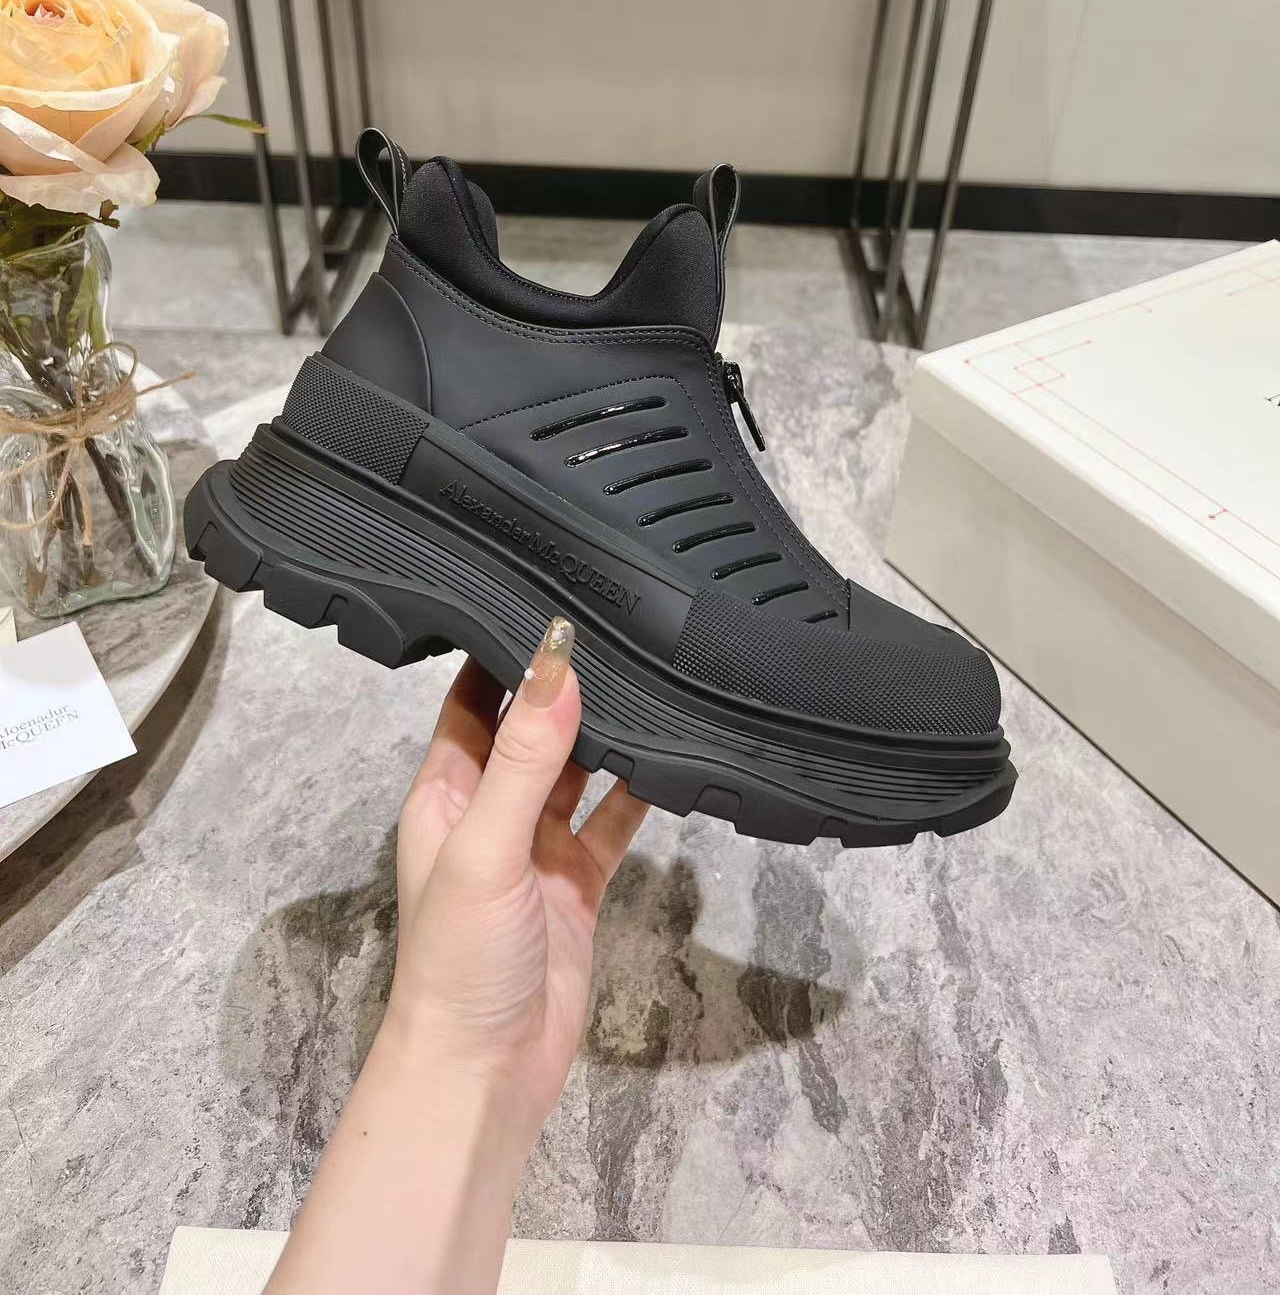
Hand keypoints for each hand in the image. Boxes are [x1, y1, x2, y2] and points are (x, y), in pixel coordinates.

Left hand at [382, 618, 649, 1142]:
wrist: (486, 1070)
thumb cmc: (461, 956)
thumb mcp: (487, 845)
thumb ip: (527, 757)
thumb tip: (558, 663)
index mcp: (446, 791)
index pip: (474, 699)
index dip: (506, 650)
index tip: (552, 593)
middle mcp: (490, 810)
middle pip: (531, 728)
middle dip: (567, 685)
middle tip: (624, 623)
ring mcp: (537, 846)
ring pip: (576, 770)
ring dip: (607, 732)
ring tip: (655, 672)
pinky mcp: (578, 881)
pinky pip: (611, 820)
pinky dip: (638, 790)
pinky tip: (673, 752)